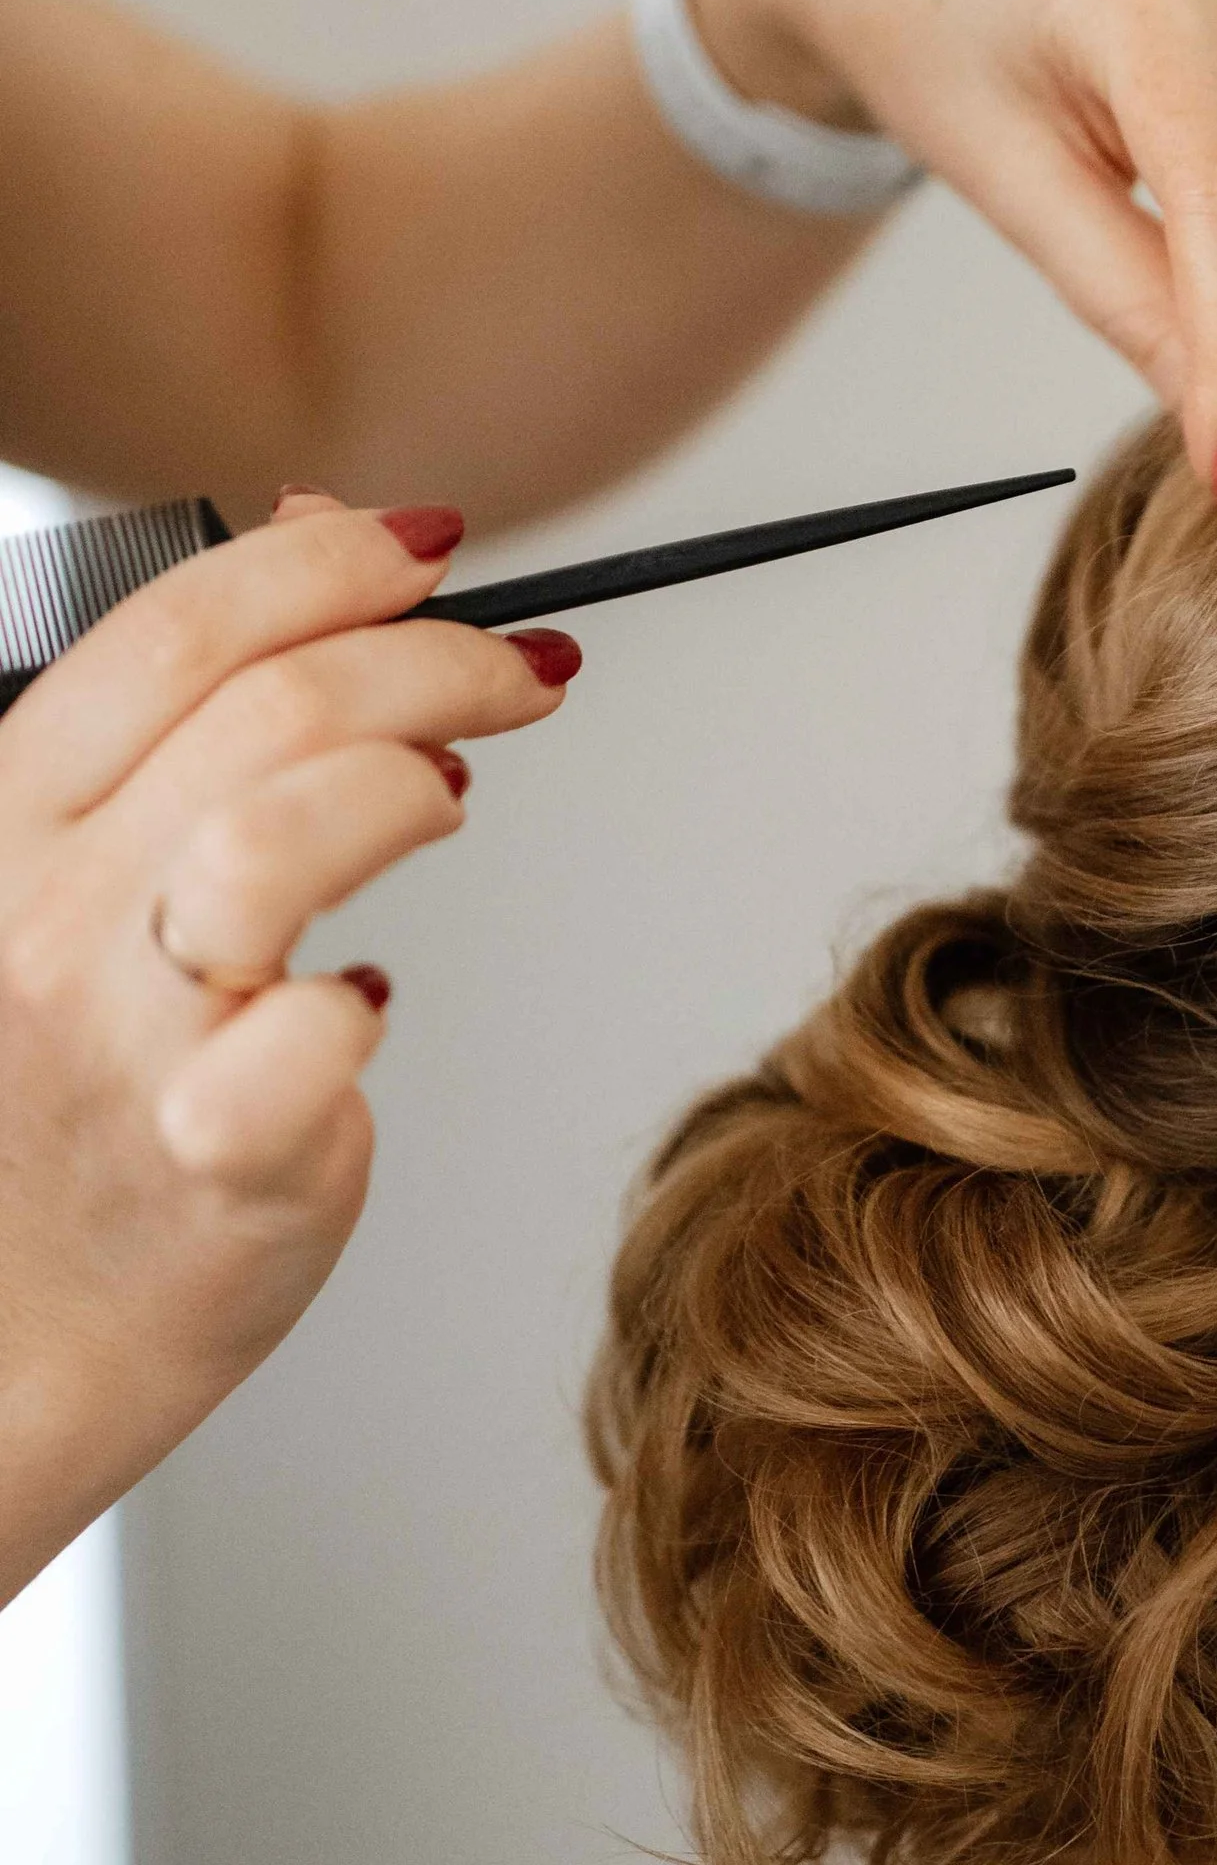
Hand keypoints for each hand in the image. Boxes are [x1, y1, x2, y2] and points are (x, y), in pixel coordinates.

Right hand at [0, 491, 575, 1599]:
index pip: (172, 630)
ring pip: (294, 829)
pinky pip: (326, 1032)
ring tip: (442, 797)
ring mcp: (130, 1036)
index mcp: (7, 824)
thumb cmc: (53, 1108)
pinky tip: (365, 1007)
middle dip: (437, 657)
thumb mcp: (73, 875)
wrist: (2, 1334)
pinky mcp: (219, 1153)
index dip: (327, 563)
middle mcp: (52, 916)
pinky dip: (369, 1006)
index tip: (429, 550)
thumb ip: (182, 715)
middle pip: (272, 707)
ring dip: (408, 784)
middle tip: (516, 672)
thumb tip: (312, 530)